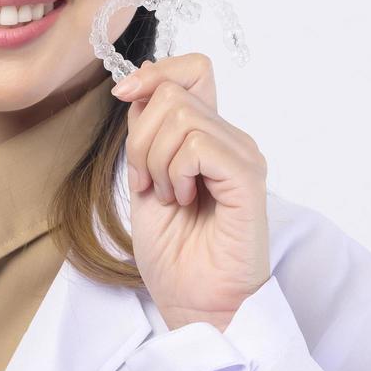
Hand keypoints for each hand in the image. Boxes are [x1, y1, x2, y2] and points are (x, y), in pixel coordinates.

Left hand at [112, 54, 270, 332]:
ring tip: (170, 197)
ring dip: (155, 160)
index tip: (124, 96)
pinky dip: (175, 172)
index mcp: (209, 136)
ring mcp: (242, 156)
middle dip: (140, 138)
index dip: (155, 73)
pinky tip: (185, 200)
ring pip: (179, 116)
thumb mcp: (145, 177)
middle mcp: (231, 139)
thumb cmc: (175, 251)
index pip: (193, 70)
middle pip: (173, 93)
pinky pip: (197, 145)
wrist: (194, 301)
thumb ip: (146, 131)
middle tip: (148, 183)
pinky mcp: (247, 177)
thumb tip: (141, 81)